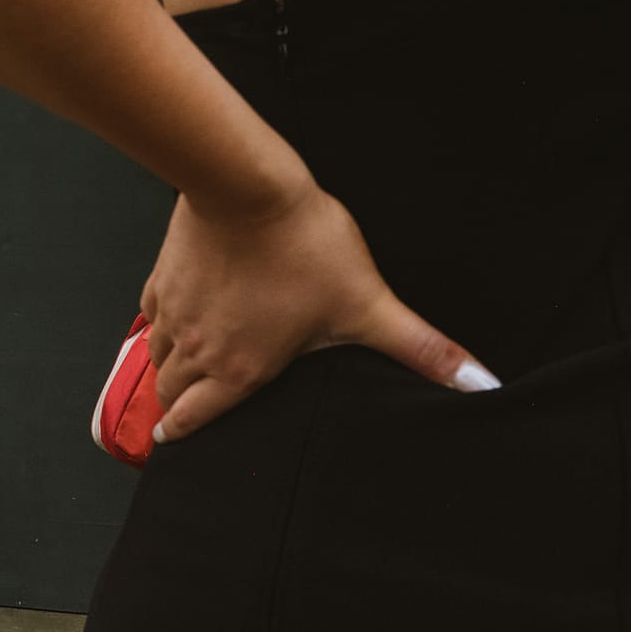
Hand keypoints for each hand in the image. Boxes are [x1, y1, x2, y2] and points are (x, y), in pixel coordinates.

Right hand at [143, 183, 497, 442]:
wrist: (246, 188)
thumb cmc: (300, 246)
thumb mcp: (368, 304)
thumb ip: (421, 349)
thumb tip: (479, 383)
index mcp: (237, 370)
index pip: (194, 418)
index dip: (181, 435)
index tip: (172, 442)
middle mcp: (198, 349)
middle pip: (167, 393)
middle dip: (173, 408)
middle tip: (179, 415)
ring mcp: (175, 313)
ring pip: (156, 358)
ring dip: (166, 370)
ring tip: (179, 373)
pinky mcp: (164, 277)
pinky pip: (152, 315)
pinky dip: (161, 325)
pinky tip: (175, 319)